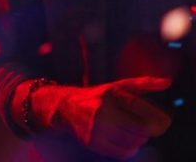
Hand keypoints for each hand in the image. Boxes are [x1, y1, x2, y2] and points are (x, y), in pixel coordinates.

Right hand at [47, 77, 171, 159]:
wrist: (68, 106)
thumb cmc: (99, 96)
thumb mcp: (118, 86)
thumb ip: (143, 83)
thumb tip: (167, 82)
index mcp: (111, 97)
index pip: (144, 118)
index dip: (157, 122)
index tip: (163, 121)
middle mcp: (104, 113)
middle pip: (141, 132)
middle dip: (147, 130)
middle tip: (144, 125)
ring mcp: (98, 129)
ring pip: (133, 143)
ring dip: (139, 139)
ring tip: (133, 131)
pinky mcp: (94, 143)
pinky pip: (122, 153)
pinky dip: (129, 149)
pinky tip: (125, 140)